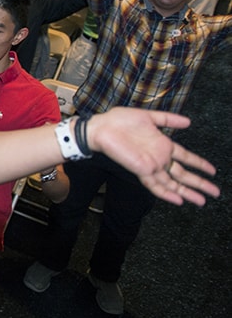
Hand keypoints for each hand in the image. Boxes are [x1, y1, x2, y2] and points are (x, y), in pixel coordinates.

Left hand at [87, 108, 218, 205]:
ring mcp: (151, 165)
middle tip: (215, 192)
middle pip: (182, 174)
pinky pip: (155, 185)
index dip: (199, 164)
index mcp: (161, 144)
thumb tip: (188, 121)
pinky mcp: (141, 169)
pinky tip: (179, 200)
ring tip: (202, 201)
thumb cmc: (119, 120)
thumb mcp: (149, 116)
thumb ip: (168, 119)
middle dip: (199, 183)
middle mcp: (158, 157)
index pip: (185, 157)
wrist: (102, 127)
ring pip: (172, 183)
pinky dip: (166, 193)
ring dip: (187, 192)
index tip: (212, 170)